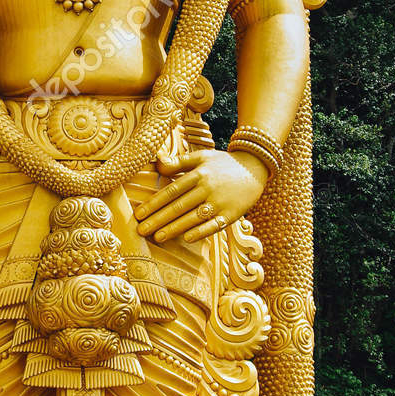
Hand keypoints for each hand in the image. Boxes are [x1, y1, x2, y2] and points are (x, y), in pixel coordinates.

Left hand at [135, 148, 267, 243]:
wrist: (256, 167)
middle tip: (141, 230)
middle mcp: (207, 188)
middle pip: (179, 206)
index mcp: (198, 174)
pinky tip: (187, 238)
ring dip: (175, 228)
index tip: (138, 214)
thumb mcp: (202, 156)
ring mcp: (220, 201)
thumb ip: (179, 161)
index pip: (171, 191)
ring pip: (193, 217)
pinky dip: (201, 231)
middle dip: (158, 219)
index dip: (154, 203)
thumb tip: (157, 165)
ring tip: (158, 237)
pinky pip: (215, 225)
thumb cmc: (224, 163)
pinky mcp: (232, 213)